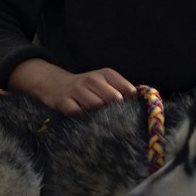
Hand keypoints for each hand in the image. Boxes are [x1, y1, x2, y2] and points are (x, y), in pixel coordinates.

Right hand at [9, 58, 136, 115]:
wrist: (54, 83)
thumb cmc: (86, 86)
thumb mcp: (104, 81)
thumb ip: (121, 89)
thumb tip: (141, 100)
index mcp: (105, 74)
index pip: (126, 89)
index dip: (130, 102)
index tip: (131, 112)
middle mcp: (92, 79)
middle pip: (112, 98)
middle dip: (116, 110)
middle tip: (116, 120)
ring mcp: (77, 90)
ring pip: (95, 105)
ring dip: (99, 115)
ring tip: (100, 121)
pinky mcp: (63, 101)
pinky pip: (76, 112)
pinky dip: (81, 117)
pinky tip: (83, 118)